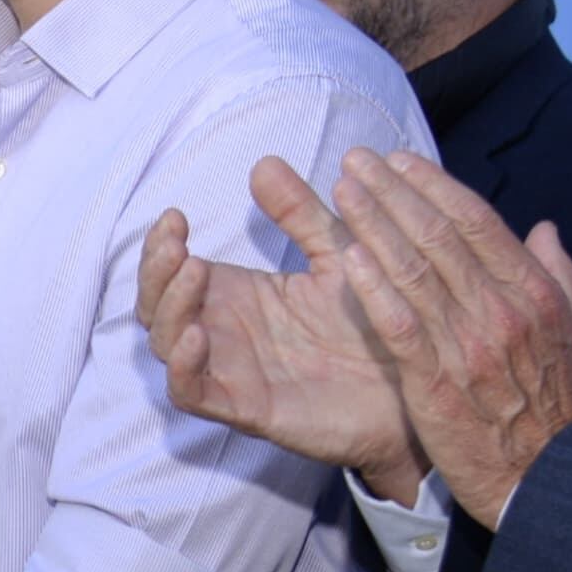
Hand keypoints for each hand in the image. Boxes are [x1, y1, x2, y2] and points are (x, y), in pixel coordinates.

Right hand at [142, 159, 427, 495]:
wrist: (417, 381)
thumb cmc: (377, 322)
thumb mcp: (338, 255)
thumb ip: (301, 214)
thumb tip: (264, 162)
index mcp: (236, 297)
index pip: (171, 272)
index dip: (160, 245)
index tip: (176, 215)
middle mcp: (224, 333)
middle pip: (154, 305)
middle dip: (154, 272)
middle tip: (177, 244)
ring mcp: (231, 371)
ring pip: (165, 345)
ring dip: (168, 307)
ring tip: (194, 272)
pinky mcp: (247, 409)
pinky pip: (192, 393)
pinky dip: (182, 367)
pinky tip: (195, 334)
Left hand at [318, 149, 571, 525]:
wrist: (553, 479)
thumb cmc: (562, 408)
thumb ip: (557, 278)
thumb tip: (544, 230)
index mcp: (533, 294)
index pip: (477, 223)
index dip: (434, 186)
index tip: (399, 161)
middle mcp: (501, 311)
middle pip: (439, 237)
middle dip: (394, 192)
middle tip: (356, 160)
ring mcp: (469, 346)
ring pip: (415, 272)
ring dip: (375, 226)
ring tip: (343, 190)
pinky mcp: (437, 384)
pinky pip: (401, 328)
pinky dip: (375, 291)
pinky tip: (348, 261)